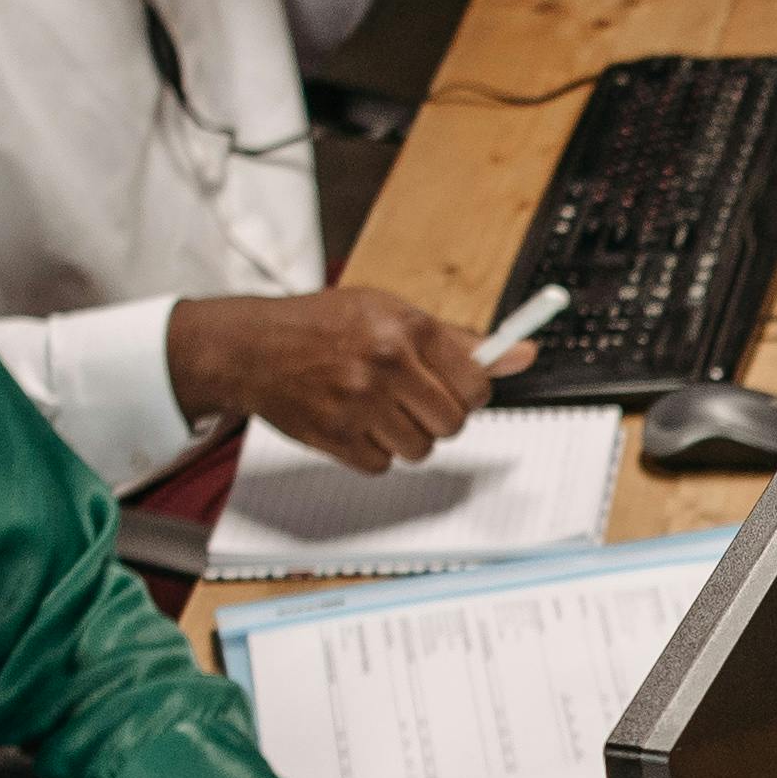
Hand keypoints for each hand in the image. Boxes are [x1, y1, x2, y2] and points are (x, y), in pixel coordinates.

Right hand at [168, 286, 506, 470]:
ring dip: (407, 436)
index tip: (459, 389)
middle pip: (452, 424)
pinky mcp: (336, 437)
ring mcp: (359, 404)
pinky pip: (383, 465)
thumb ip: (458, 339)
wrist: (252, 347)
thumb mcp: (391, 312)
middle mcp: (385, 365)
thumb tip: (524, 353)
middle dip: (439, 417)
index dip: (472, 392)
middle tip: (414, 399)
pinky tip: (355, 422)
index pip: (477, 382)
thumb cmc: (324, 325)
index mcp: (406, 329)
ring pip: (421, 450)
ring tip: (379, 407)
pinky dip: (374, 451)